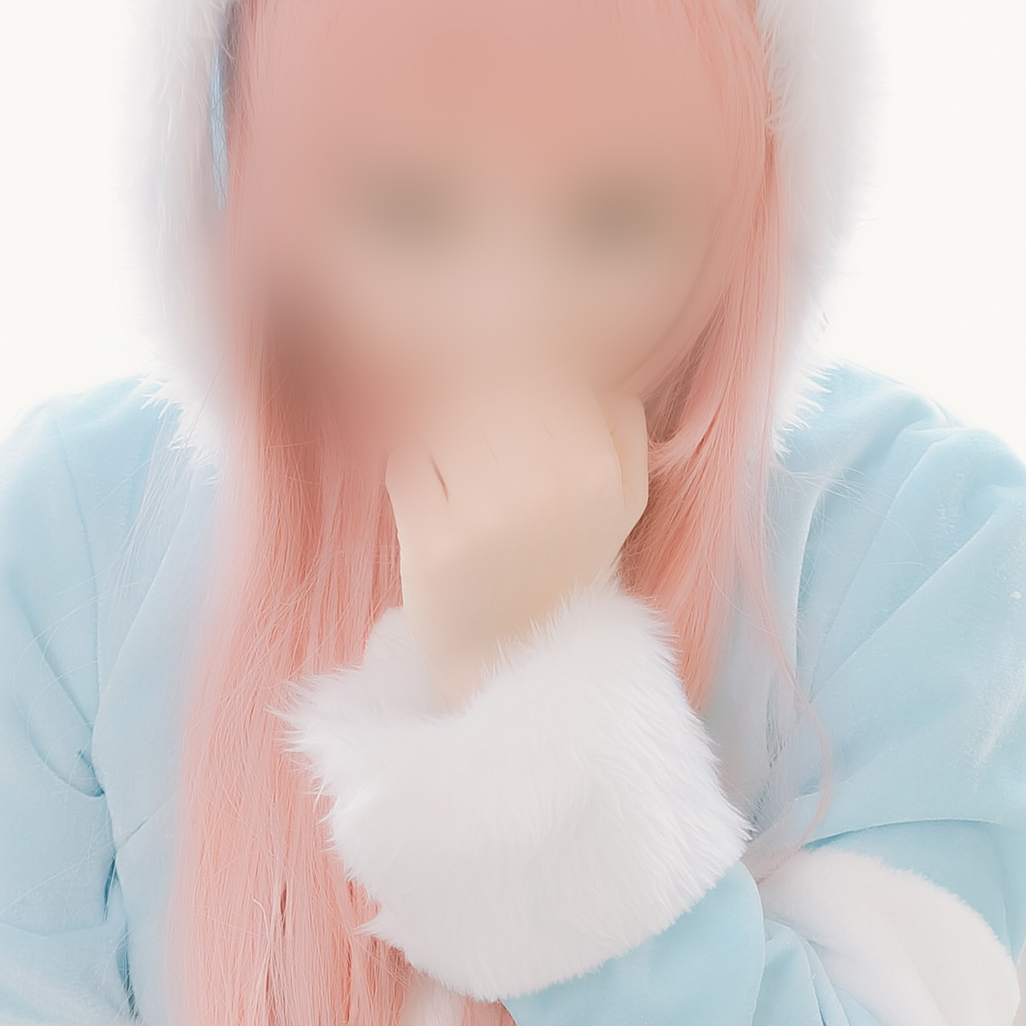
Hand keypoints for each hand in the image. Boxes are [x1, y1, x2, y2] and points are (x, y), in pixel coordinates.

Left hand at [385, 380, 649, 702]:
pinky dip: (410, 472)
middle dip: (472, 410)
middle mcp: (548, 488)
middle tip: (474, 454)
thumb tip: (586, 363)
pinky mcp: (433, 544)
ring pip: (444, 417)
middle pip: (487, 389)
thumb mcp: (621, 499)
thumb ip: (619, 424)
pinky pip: (405, 459)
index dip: (515, 387)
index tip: (507, 426)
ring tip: (456, 480)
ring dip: (439, 438)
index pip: (541, 375)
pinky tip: (433, 507)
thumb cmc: (563, 565)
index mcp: (597, 471)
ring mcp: (488, 516)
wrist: (516, 661)